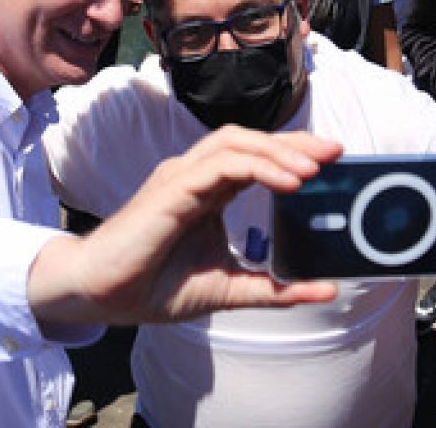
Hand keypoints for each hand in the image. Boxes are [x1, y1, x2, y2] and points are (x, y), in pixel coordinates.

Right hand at [30, 127, 342, 329]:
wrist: (100, 295)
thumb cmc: (153, 286)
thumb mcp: (227, 288)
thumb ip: (273, 288)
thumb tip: (326, 290)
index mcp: (208, 189)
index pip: (257, 157)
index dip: (293, 153)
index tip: (333, 160)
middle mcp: (196, 174)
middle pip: (251, 140)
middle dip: (294, 142)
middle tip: (335, 151)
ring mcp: (182, 175)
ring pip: (236, 142)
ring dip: (279, 150)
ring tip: (314, 169)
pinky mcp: (172, 187)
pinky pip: (222, 164)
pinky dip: (258, 166)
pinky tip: (287, 182)